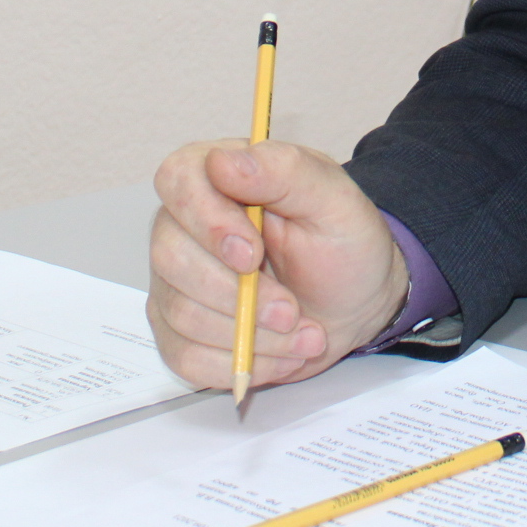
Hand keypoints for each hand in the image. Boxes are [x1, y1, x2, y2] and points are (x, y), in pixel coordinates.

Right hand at [148, 138, 409, 391]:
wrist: (355, 300)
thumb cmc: (342, 241)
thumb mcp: (333, 198)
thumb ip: (284, 171)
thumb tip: (223, 161)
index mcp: (214, 176)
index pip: (177, 181)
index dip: (208, 221)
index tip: (253, 254)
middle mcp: (183, 226)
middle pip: (171, 257)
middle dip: (237, 295)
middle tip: (291, 309)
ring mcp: (175, 283)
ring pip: (182, 314)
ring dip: (251, 335)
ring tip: (301, 330)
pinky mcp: (179, 333)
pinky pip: (186, 358)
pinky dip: (239, 364)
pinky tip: (280, 354)